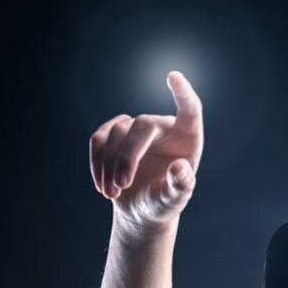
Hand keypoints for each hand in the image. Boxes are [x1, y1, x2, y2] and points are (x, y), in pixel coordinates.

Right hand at [89, 70, 203, 231]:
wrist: (142, 210)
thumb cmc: (164, 203)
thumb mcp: (174, 200)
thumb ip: (180, 185)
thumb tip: (180, 167)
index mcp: (187, 138)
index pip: (189, 109)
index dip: (182, 94)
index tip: (173, 77)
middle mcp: (163, 127)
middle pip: (142, 126)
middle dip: (128, 157)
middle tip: (121, 185)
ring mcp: (137, 128)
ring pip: (116, 134)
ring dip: (110, 167)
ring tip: (112, 194)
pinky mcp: (114, 134)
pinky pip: (98, 140)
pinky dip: (97, 163)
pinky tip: (103, 187)